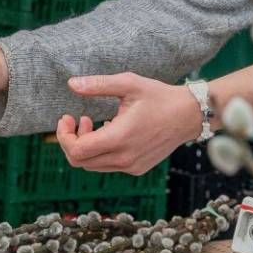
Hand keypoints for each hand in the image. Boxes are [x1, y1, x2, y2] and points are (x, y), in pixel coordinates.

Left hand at [54, 73, 199, 175]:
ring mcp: (131, 166)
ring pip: (92, 165)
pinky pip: (108, 166)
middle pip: (80, 161)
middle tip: (78, 119)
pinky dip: (100, 152)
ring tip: (93, 123)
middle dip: (71, 140)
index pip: (77, 150)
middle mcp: (124, 158)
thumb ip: (98, 84)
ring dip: (85, 146)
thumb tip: (71, 84)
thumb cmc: (159, 97)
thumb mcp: (128, 84)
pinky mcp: (137, 168)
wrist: (189, 115)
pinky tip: (109, 131)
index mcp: (120, 138)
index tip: (66, 118)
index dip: (64, 136)